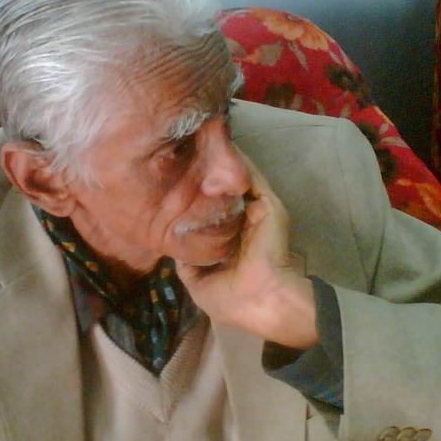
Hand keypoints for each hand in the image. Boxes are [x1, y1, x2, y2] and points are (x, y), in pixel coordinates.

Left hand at [176, 153, 317, 348]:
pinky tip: (219, 145)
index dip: (196, 202)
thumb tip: (173, 245)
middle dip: (206, 177)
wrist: (261, 300)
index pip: (212, 216)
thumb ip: (186, 264)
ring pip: (237, 183)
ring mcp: (257, 212)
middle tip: (185, 155)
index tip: (174, 185)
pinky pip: (252, 178)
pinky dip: (239, 163)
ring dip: (222, 164)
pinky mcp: (268, 204)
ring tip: (200, 141)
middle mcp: (244, 225)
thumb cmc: (231, 299)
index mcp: (231, 244)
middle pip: (223, 195)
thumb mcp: (198, 283)